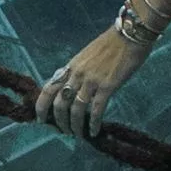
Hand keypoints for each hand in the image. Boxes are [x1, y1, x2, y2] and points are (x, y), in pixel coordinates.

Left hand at [34, 22, 143, 139]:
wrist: (129, 35)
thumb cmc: (111, 44)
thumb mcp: (86, 56)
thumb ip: (78, 71)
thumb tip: (72, 87)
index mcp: (71, 67)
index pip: (48, 88)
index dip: (41, 106)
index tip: (41, 120)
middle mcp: (77, 74)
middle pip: (61, 103)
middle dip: (60, 121)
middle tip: (64, 131)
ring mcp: (91, 81)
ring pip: (77, 110)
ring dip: (76, 126)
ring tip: (78, 135)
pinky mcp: (107, 86)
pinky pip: (97, 109)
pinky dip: (94, 123)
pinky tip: (95, 131)